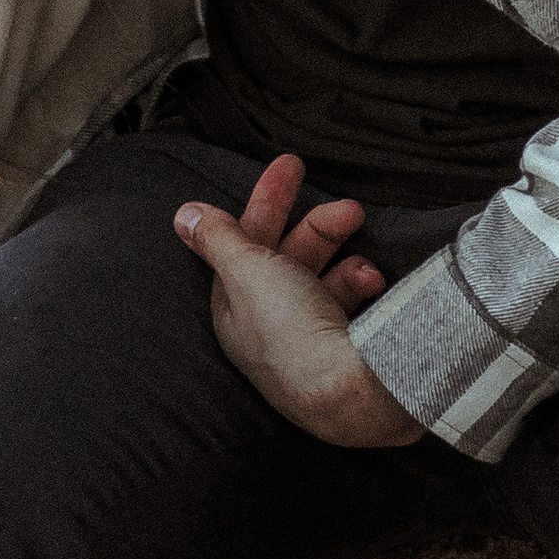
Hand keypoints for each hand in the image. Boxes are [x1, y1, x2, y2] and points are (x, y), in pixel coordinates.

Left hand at [172, 154, 422, 448]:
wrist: (350, 392)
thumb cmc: (290, 333)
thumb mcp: (247, 270)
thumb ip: (218, 237)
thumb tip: (184, 215)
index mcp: (236, 311)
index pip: (245, 246)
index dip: (265, 205)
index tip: (289, 166)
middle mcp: (270, 328)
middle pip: (290, 260)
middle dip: (320, 229)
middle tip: (350, 207)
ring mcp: (310, 340)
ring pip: (328, 281)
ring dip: (349, 264)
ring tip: (367, 271)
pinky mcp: (346, 349)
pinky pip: (355, 305)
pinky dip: (365, 291)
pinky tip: (374, 290)